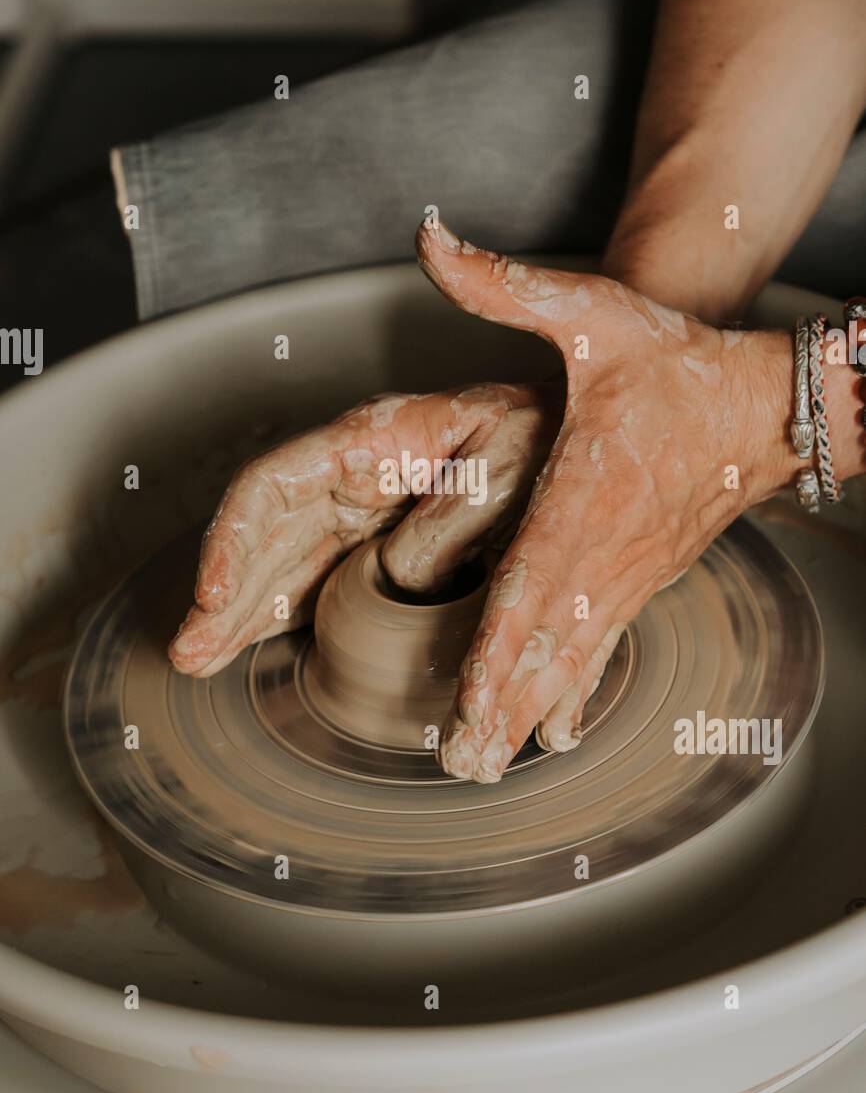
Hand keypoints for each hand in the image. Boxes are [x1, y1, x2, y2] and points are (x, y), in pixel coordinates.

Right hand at [170, 378, 561, 676]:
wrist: (589, 439)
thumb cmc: (548, 433)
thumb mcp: (508, 465)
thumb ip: (450, 517)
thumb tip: (397, 574)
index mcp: (375, 440)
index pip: (274, 482)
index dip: (233, 538)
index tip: (212, 594)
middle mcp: (355, 474)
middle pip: (266, 532)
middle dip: (224, 593)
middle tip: (190, 652)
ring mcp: (366, 512)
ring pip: (285, 561)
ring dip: (242, 611)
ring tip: (201, 659)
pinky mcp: (384, 546)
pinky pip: (320, 579)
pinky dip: (284, 613)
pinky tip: (252, 645)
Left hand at [416, 216, 779, 780]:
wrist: (764, 402)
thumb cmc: (675, 362)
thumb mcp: (589, 310)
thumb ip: (502, 284)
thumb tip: (427, 238)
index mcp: (585, 489)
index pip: (531, 581)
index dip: (498, 648)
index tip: (466, 702)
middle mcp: (605, 548)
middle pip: (546, 643)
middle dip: (502, 707)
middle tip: (460, 768)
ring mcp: (628, 574)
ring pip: (573, 658)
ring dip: (528, 714)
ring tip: (489, 768)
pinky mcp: (642, 581)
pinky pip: (603, 649)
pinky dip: (573, 696)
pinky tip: (550, 737)